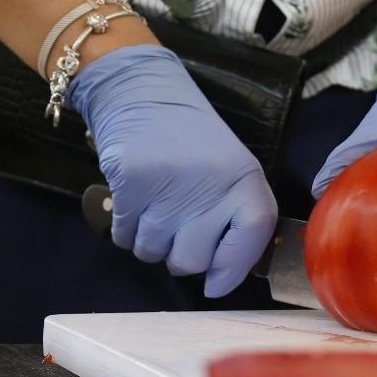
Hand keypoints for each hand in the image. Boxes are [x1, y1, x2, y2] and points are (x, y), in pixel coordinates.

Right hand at [71, 45, 276, 296]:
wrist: (141, 91)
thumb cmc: (190, 140)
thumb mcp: (228, 170)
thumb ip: (233, 217)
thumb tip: (221, 279)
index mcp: (244, 177)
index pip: (252, 235)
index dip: (233, 268)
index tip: (215, 285)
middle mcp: (210, 182)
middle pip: (193, 260)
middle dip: (180, 258)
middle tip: (176, 232)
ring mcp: (168, 184)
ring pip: (153, 254)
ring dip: (149, 243)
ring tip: (154, 208)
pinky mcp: (130, 183)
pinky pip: (124, 237)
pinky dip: (125, 230)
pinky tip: (134, 202)